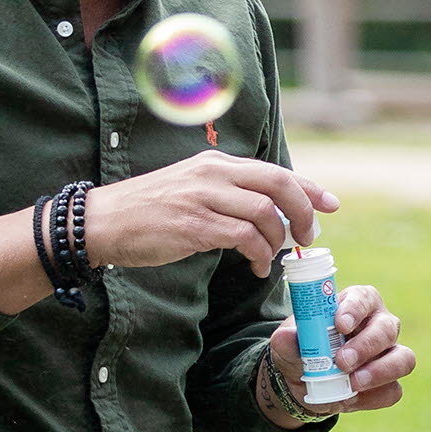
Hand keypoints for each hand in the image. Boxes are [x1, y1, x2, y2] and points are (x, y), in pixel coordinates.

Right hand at [87, 150, 338, 278]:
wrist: (99, 222)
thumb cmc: (148, 212)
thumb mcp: (193, 189)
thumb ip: (229, 193)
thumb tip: (270, 212)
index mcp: (216, 164)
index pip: (275, 171)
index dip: (309, 188)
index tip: (330, 204)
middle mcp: (212, 174)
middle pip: (278, 185)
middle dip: (303, 212)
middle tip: (308, 238)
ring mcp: (202, 197)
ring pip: (263, 213)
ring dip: (278, 240)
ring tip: (273, 259)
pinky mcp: (193, 224)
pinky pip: (244, 238)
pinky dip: (259, 255)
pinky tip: (257, 267)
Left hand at [256, 283, 411, 424]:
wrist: (307, 384)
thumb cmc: (302, 352)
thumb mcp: (287, 345)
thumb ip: (286, 340)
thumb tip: (286, 336)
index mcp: (357, 306)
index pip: (365, 297)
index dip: (356, 309)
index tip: (340, 325)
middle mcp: (381, 326)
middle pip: (388, 328)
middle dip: (366, 345)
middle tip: (342, 361)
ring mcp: (391, 355)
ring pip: (403, 359)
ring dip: (380, 371)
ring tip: (353, 383)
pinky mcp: (391, 383)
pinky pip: (393, 390)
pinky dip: (372, 397)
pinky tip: (351, 399)